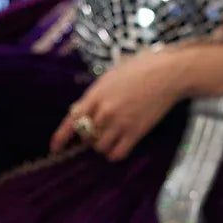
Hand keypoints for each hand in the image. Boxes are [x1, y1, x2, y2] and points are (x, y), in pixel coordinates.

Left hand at [50, 50, 185, 161]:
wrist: (167, 73)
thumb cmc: (139, 69)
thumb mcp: (110, 76)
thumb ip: (95, 94)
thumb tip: (81, 111)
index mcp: (95, 94)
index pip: (71, 121)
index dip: (61, 137)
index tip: (55, 148)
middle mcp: (105, 111)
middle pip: (86, 136)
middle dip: (89, 137)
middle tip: (98, 131)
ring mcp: (120, 123)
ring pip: (100, 148)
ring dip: (102, 146)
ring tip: (111, 136)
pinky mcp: (136, 132)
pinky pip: (117, 154)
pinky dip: (115, 154)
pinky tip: (120, 146)